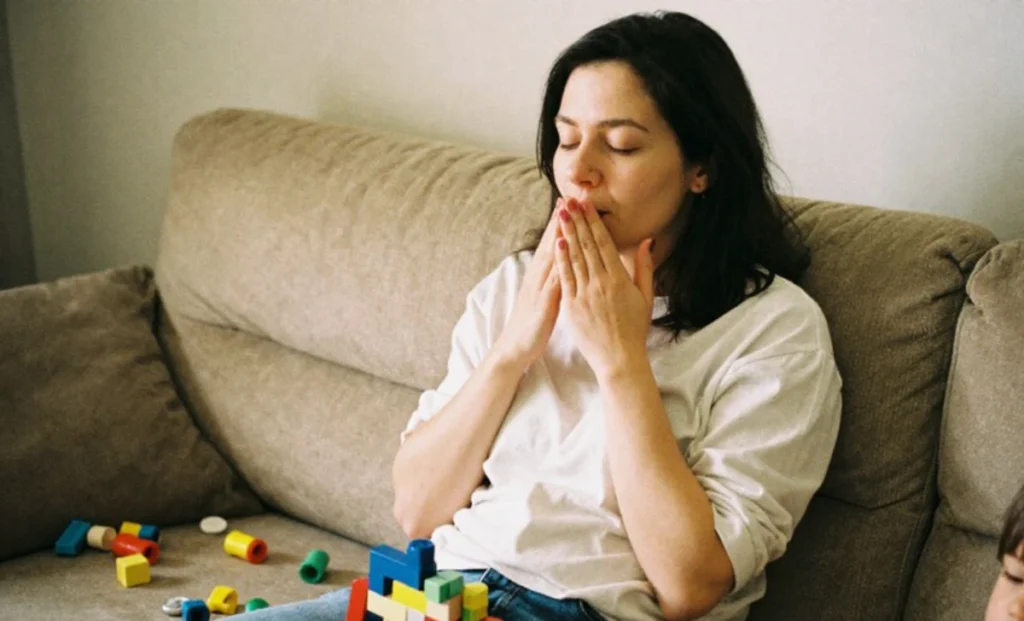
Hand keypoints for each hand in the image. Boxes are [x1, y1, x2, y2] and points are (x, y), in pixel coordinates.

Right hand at [493, 199, 564, 368]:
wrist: (514, 347)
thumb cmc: (532, 323)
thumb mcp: (543, 296)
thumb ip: (552, 277)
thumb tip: (561, 261)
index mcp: (541, 274)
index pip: (554, 242)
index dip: (562, 220)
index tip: (572, 200)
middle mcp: (538, 275)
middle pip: (552, 242)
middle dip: (562, 219)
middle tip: (570, 195)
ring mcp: (539, 287)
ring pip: (552, 256)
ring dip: (559, 234)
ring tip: (568, 213)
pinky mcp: (543, 302)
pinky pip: (553, 280)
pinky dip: (558, 264)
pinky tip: (565, 251)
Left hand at [554, 197, 655, 378]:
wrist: (619, 358)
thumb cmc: (634, 329)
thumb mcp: (646, 297)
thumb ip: (645, 268)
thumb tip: (647, 241)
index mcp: (619, 278)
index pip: (604, 242)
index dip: (594, 221)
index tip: (587, 204)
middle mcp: (601, 282)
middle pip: (587, 244)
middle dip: (578, 220)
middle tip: (569, 199)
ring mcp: (585, 293)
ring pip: (575, 256)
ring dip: (567, 233)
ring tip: (561, 213)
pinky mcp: (572, 305)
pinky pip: (565, 277)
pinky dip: (561, 258)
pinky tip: (557, 242)